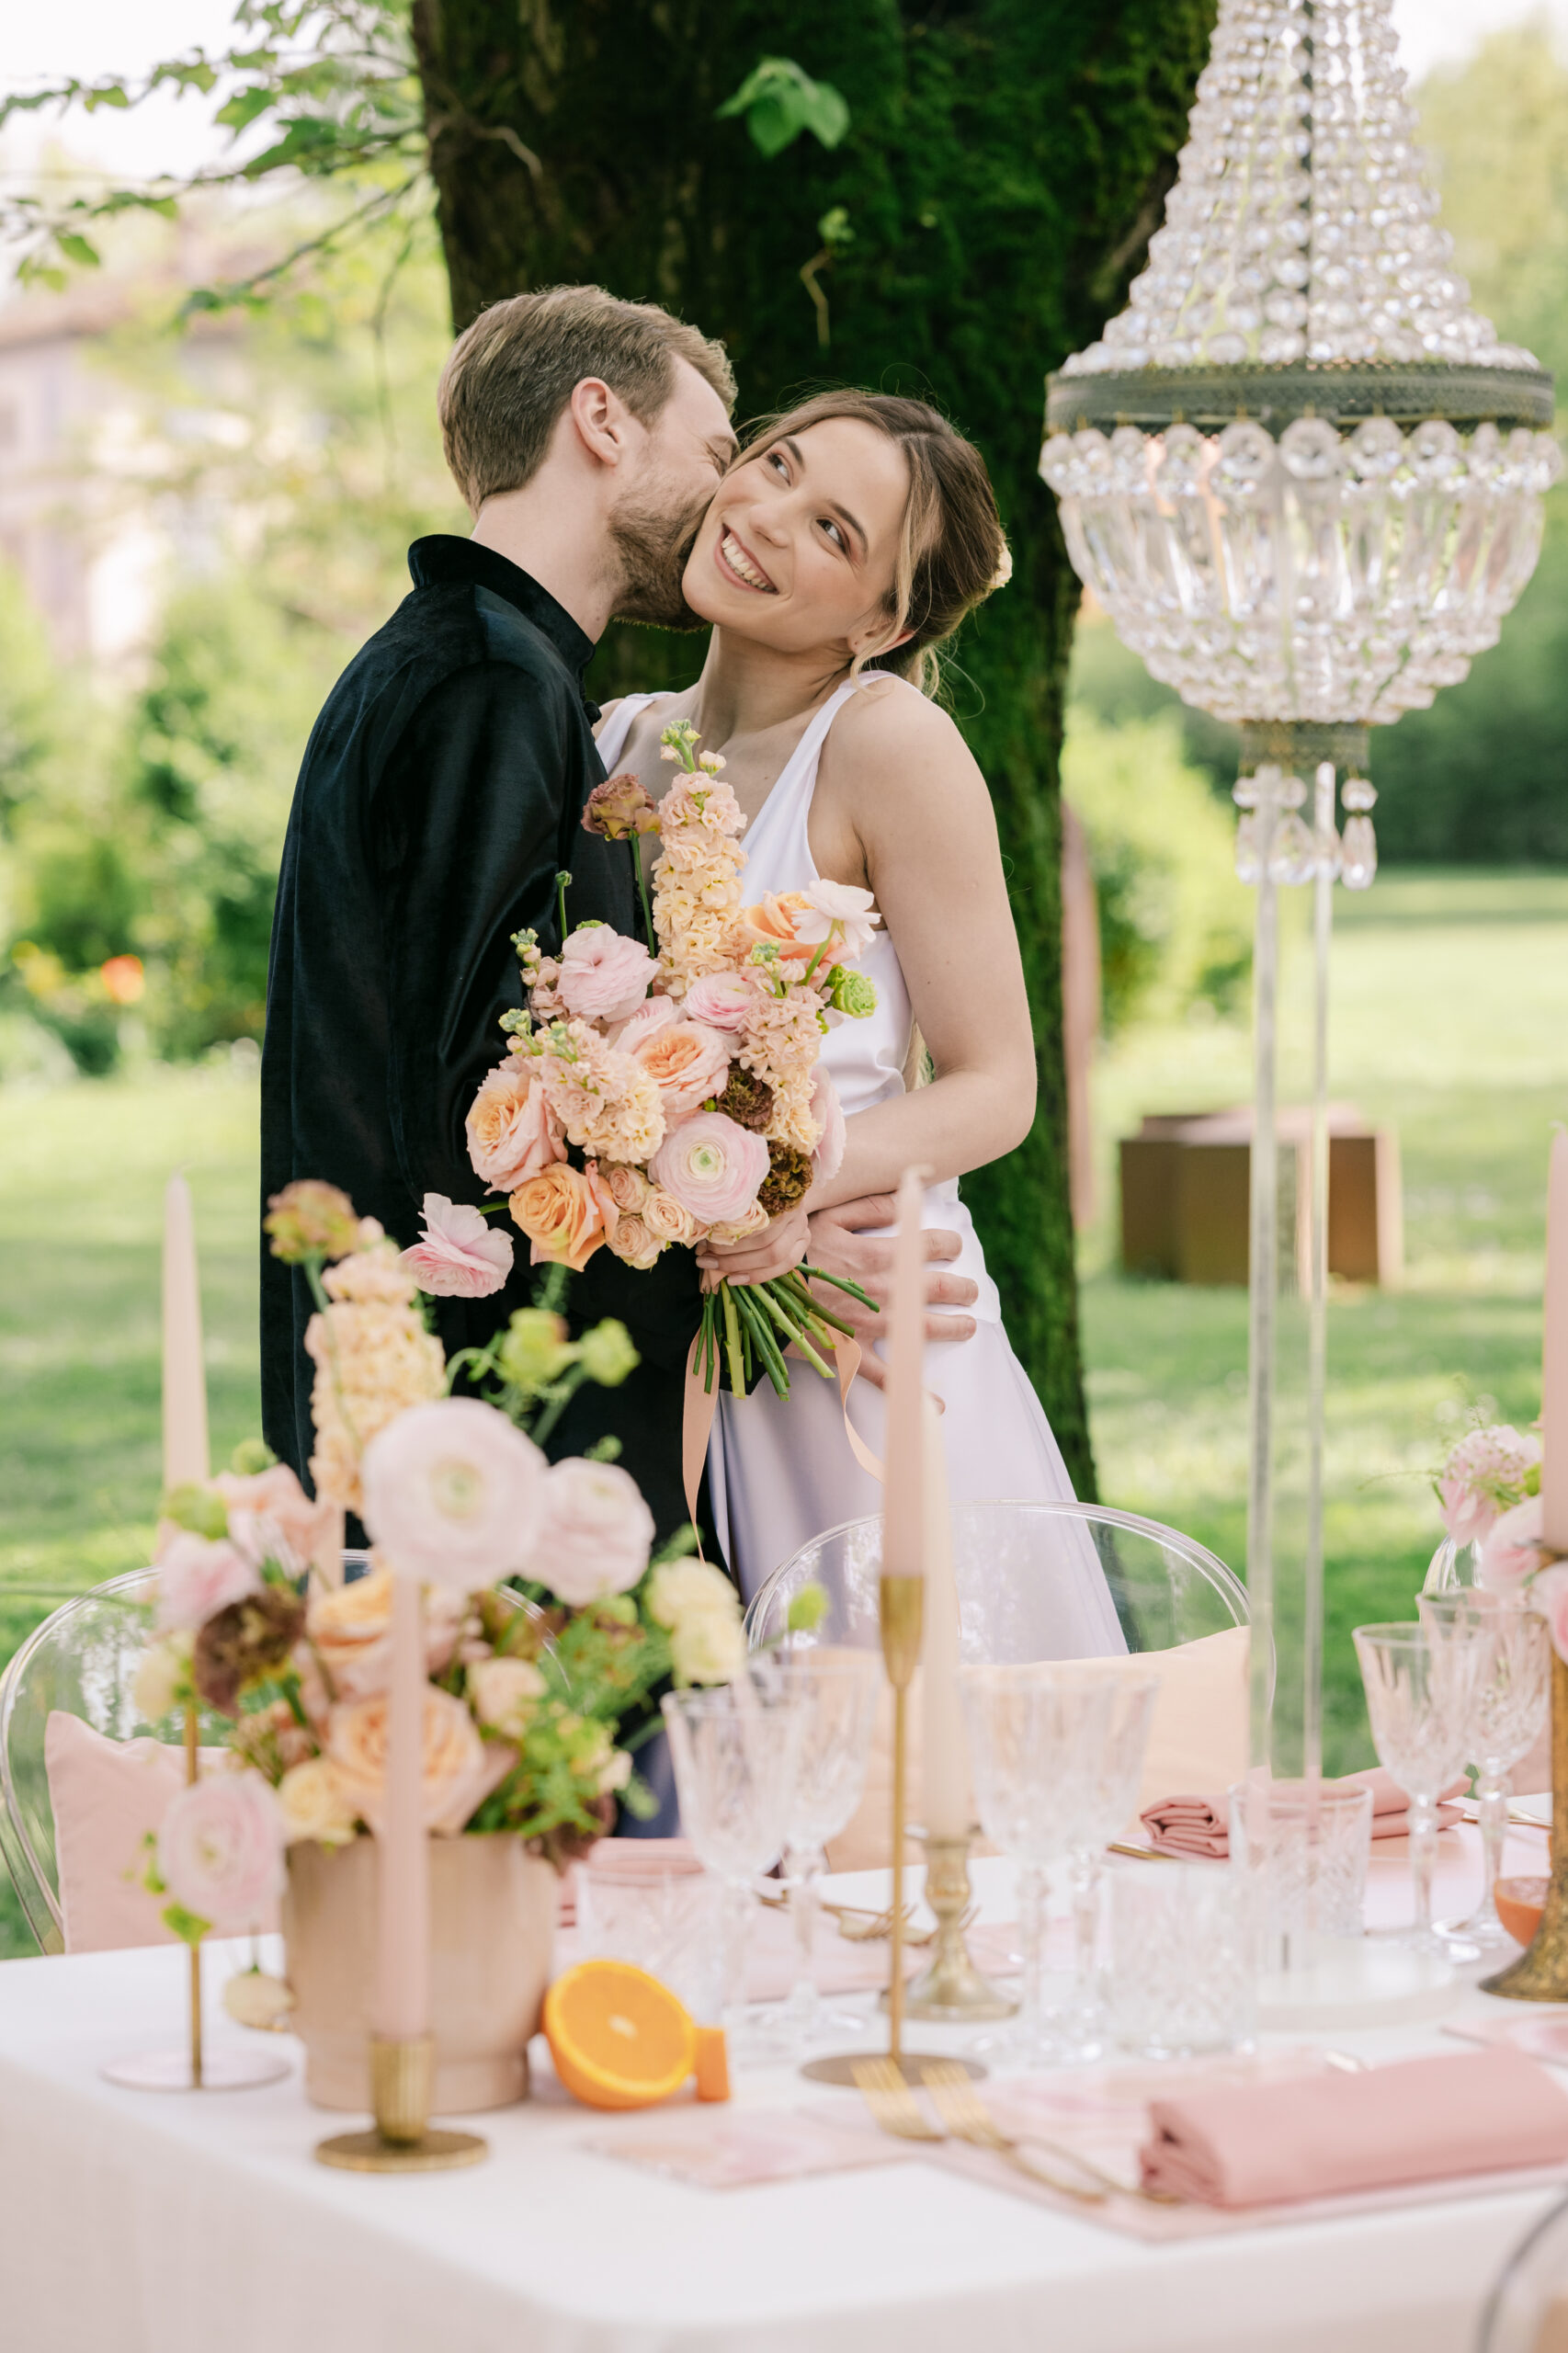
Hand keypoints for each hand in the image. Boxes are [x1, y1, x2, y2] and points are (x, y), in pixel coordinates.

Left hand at [697, 1202, 810, 1286]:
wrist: (786, 1189)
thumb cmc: (756, 1194)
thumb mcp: (743, 1197)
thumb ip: (728, 1213)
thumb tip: (700, 1237)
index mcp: (778, 1196)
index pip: (756, 1223)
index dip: (730, 1238)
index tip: (704, 1243)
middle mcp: (796, 1213)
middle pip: (767, 1244)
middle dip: (732, 1257)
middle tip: (704, 1260)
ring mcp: (803, 1229)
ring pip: (776, 1258)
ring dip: (743, 1268)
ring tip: (716, 1270)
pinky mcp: (804, 1243)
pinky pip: (784, 1267)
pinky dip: (757, 1276)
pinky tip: (735, 1278)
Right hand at [802, 1195, 977, 1389]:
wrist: (757, 1295)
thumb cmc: (791, 1253)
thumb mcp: (825, 1217)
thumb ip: (868, 1206)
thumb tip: (906, 1198)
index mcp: (877, 1254)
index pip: (928, 1245)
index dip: (948, 1244)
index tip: (953, 1247)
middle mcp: (882, 1291)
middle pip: (937, 1289)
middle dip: (961, 1289)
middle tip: (969, 1290)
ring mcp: (870, 1326)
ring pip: (925, 1331)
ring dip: (954, 1328)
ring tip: (968, 1326)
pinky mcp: (854, 1354)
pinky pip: (890, 1379)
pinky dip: (915, 1394)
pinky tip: (937, 1405)